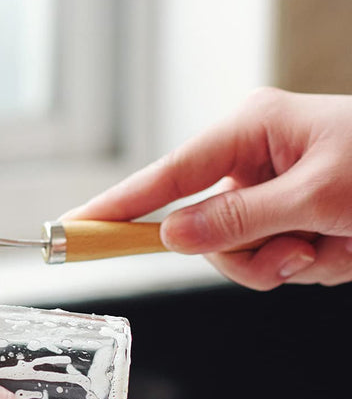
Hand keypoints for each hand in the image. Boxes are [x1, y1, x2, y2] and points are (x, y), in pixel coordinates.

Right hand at [70, 88, 351, 289]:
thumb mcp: (319, 195)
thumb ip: (240, 219)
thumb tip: (172, 236)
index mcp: (251, 130)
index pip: (167, 175)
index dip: (117, 205)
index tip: (72, 228)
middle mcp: (252, 159)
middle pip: (199, 228)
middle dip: (245, 254)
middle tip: (290, 256)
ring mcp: (269, 192)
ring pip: (234, 254)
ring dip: (282, 265)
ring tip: (329, 249)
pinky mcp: (288, 218)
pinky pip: (269, 261)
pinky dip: (306, 268)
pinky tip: (340, 249)